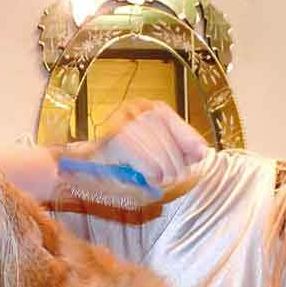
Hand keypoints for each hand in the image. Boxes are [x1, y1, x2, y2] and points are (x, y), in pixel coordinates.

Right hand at [82, 99, 211, 190]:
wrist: (83, 169)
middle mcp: (135, 109)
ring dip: (163, 168)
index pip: (171, 119)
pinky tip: (151, 177)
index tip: (201, 154)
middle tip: (173, 177)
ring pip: (156, 146)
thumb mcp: (156, 154)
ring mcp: (123, 121)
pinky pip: (141, 154)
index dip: (188, 138)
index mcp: (146, 108)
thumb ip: (178, 150)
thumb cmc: (121, 164)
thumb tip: (202, 151)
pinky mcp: (115, 138)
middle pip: (166, 134)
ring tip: (160, 179)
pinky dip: (149, 169)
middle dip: (175, 160)